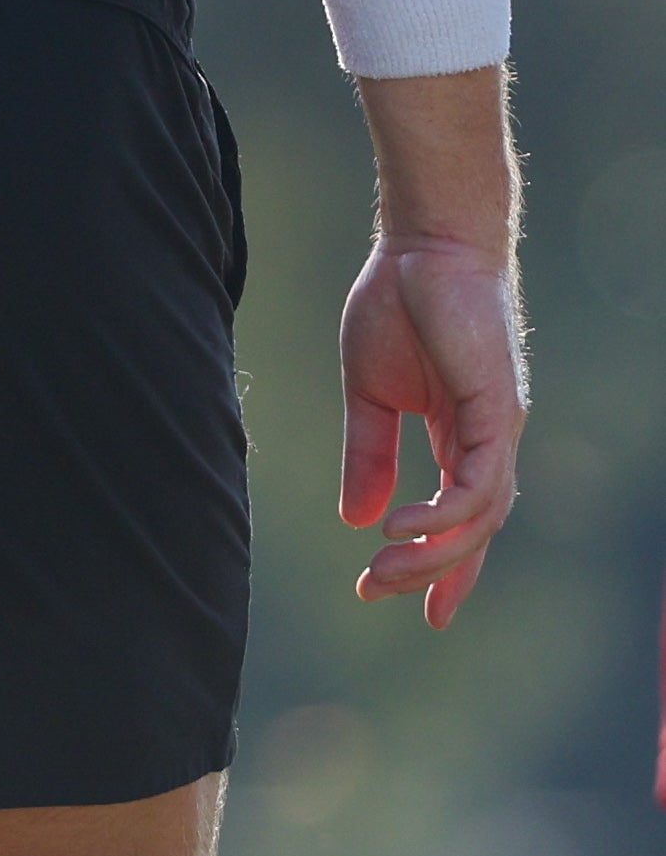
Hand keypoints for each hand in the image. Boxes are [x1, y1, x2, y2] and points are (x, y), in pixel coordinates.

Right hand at [339, 230, 521, 625]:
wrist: (423, 245)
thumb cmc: (396, 304)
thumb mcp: (368, 391)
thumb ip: (366, 453)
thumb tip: (356, 517)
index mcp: (460, 435)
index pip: (464, 518)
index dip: (445, 566)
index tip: (420, 609)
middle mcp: (490, 441)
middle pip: (475, 530)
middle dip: (432, 570)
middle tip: (378, 592)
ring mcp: (499, 429)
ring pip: (481, 517)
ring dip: (433, 552)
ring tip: (383, 568)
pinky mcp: (497, 412)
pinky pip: (479, 484)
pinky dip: (443, 513)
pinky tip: (401, 526)